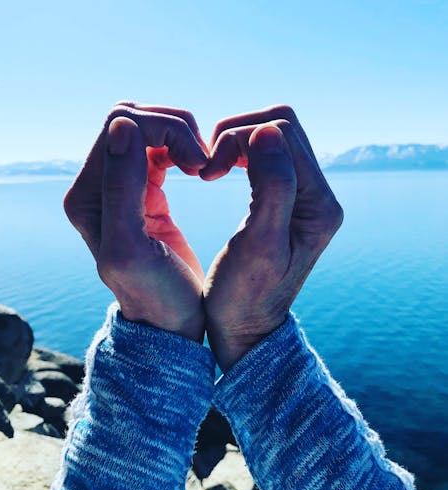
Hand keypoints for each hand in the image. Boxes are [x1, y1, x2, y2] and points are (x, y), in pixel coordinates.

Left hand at [64, 103, 207, 341]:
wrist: (170, 319)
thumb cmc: (156, 296)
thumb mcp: (132, 250)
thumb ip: (122, 189)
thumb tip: (123, 127)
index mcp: (86, 196)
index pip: (120, 126)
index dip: (165, 131)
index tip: (198, 163)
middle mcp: (97, 185)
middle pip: (132, 119)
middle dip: (174, 128)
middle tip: (202, 161)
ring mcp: (121, 184)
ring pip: (146, 127)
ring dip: (180, 136)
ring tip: (202, 166)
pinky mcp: (144, 188)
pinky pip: (159, 146)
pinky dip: (182, 147)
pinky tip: (199, 168)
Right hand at [200, 106, 343, 370]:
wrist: (246, 326)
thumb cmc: (244, 296)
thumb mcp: (257, 245)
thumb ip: (271, 186)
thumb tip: (267, 131)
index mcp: (319, 205)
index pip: (282, 133)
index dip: (238, 138)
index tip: (207, 171)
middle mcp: (318, 194)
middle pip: (280, 126)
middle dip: (237, 134)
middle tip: (207, 166)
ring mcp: (303, 195)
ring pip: (271, 135)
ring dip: (235, 141)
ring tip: (210, 169)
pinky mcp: (285, 198)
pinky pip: (265, 155)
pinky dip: (238, 153)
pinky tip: (219, 170)